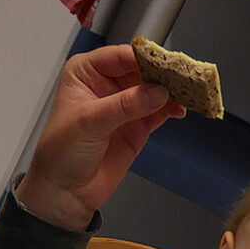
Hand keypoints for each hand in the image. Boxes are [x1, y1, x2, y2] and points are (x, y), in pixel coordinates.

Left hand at [14, 45, 180, 230]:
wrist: (65, 191)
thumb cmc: (61, 152)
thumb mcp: (89, 122)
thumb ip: (124, 105)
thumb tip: (156, 92)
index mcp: (86, 72)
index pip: (120, 57)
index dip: (143, 59)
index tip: (164, 64)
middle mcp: (106, 84)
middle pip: (141, 70)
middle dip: (162, 74)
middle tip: (182, 77)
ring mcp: (124, 105)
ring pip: (154, 90)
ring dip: (171, 91)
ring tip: (188, 92)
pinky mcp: (137, 126)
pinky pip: (159, 111)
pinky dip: (172, 108)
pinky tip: (181, 109)